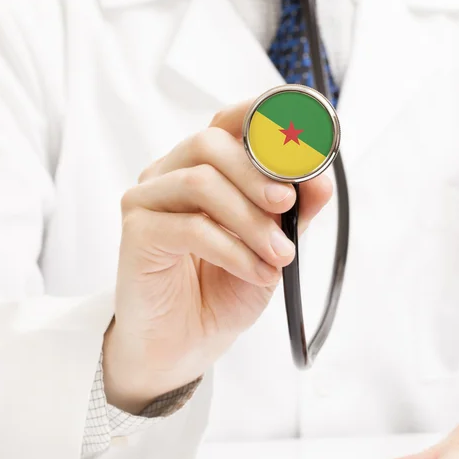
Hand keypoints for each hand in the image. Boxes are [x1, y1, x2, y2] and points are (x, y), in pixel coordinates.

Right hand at [104, 101, 331, 412]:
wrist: (186, 342)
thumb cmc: (225, 288)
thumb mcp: (273, 246)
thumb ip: (294, 211)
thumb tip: (321, 178)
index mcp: (203, 167)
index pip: (227, 122)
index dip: (262, 115)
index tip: (302, 133)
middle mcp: (171, 174)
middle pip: (210, 143)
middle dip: (257, 173)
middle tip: (287, 205)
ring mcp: (148, 201)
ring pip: (200, 182)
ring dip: (251, 220)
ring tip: (280, 255)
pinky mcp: (137, 234)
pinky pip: (189, 228)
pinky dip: (233, 250)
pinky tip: (256, 272)